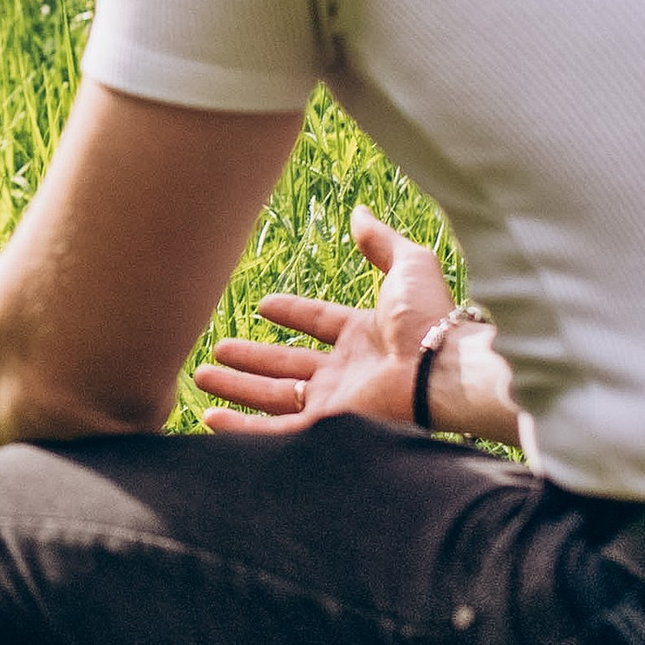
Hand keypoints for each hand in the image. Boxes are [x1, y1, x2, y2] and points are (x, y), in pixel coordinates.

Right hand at [193, 207, 453, 434]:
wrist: (442, 370)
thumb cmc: (430, 320)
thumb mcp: (408, 266)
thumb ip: (382, 242)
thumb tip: (359, 214)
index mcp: (365, 335)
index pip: (319, 323)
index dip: (292, 312)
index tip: (263, 305)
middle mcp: (348, 371)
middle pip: (288, 364)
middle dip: (252, 358)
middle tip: (218, 351)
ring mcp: (335, 401)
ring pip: (274, 396)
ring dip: (238, 387)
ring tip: (201, 376)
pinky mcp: (326, 427)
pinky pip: (275, 431)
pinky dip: (242, 428)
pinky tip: (211, 418)